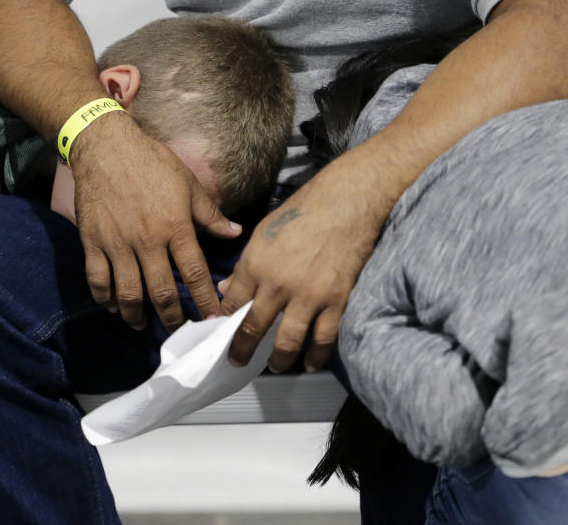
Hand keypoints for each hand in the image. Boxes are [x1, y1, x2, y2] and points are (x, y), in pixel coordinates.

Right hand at [71, 113, 240, 332]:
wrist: (106, 146)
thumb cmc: (152, 162)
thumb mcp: (189, 184)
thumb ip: (210, 214)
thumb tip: (235, 233)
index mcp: (175, 226)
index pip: (194, 273)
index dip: (205, 300)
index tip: (213, 320)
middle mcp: (147, 240)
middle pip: (161, 292)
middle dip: (172, 318)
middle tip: (179, 331)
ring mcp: (117, 243)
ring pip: (128, 293)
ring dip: (137, 315)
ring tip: (142, 326)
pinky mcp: (93, 242)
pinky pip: (98, 279)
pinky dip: (105, 298)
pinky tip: (114, 307)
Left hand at [220, 156, 392, 372]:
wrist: (346, 202)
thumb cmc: (303, 212)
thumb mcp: (263, 233)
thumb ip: (245, 265)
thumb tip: (227, 288)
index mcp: (255, 264)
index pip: (232, 305)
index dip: (223, 324)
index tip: (220, 335)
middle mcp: (277, 284)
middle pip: (253, 328)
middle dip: (241, 350)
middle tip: (236, 361)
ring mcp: (307, 295)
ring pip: (287, 341)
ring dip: (278, 359)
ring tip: (273, 366)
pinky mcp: (335, 300)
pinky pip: (323, 338)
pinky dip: (315, 356)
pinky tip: (309, 364)